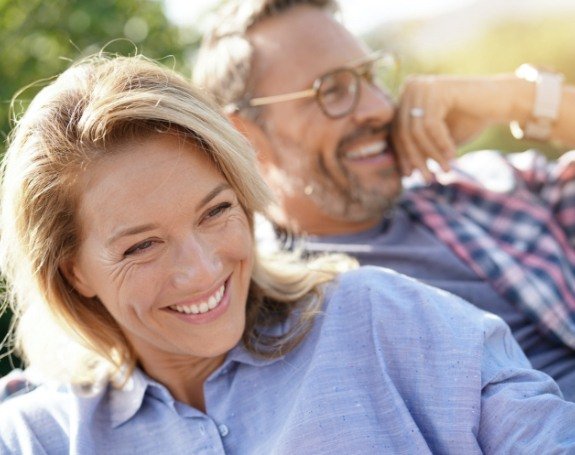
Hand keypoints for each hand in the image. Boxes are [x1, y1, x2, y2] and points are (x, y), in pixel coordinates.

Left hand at [392, 75, 507, 179]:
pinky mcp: (438, 88)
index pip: (396, 131)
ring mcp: (423, 86)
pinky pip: (431, 125)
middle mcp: (410, 87)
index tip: (409, 175)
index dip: (403, 155)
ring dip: (431, 154)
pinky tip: (453, 156)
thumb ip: (420, 149)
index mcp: (406, 97)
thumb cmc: (469, 121)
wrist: (502, 100)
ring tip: (444, 170)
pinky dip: (441, 144)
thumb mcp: (438, 139)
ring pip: (417, 131)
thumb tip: (403, 172)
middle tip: (427, 179)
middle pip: (404, 131)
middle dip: (416, 158)